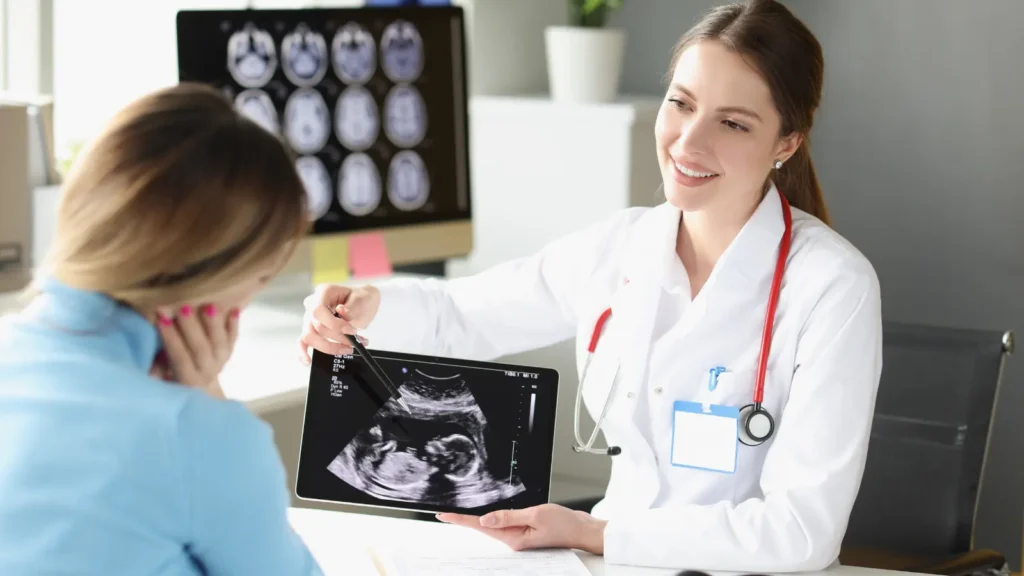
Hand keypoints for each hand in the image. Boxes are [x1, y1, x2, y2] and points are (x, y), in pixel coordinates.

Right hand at [153, 304, 238, 398]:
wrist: (202, 389)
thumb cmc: (173, 379)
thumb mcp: (163, 378)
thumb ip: (157, 366)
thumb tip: (149, 349)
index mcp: (188, 380)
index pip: (180, 358)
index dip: (171, 339)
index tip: (161, 318)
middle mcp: (207, 371)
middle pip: (201, 349)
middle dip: (192, 327)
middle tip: (184, 307)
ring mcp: (221, 361)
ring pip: (220, 343)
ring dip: (214, 323)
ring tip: (209, 305)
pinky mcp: (231, 352)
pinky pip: (234, 339)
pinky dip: (234, 325)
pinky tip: (234, 309)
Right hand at [298, 283, 378, 364]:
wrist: (363, 303)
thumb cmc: (362, 299)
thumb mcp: (363, 300)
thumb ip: (352, 308)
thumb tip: (341, 312)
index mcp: (324, 292)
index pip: (318, 310)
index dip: (334, 324)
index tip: (351, 331)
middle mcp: (313, 304)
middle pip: (315, 326)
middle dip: (337, 338)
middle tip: (355, 342)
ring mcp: (310, 318)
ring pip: (309, 336)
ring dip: (329, 347)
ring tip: (347, 349)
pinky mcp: (312, 330)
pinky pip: (302, 342)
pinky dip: (303, 352)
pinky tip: (308, 361)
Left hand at [436, 504, 606, 554]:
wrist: (584, 530)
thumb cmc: (565, 524)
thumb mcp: (535, 515)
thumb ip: (508, 516)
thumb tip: (484, 520)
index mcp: (514, 539)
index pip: (481, 527)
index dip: (461, 520)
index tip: (444, 516)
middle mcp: (515, 540)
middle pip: (484, 528)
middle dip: (465, 520)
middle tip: (445, 513)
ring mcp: (521, 536)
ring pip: (495, 525)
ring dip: (479, 519)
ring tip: (461, 514)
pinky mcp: (527, 531)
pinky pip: (506, 523)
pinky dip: (496, 517)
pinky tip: (489, 514)